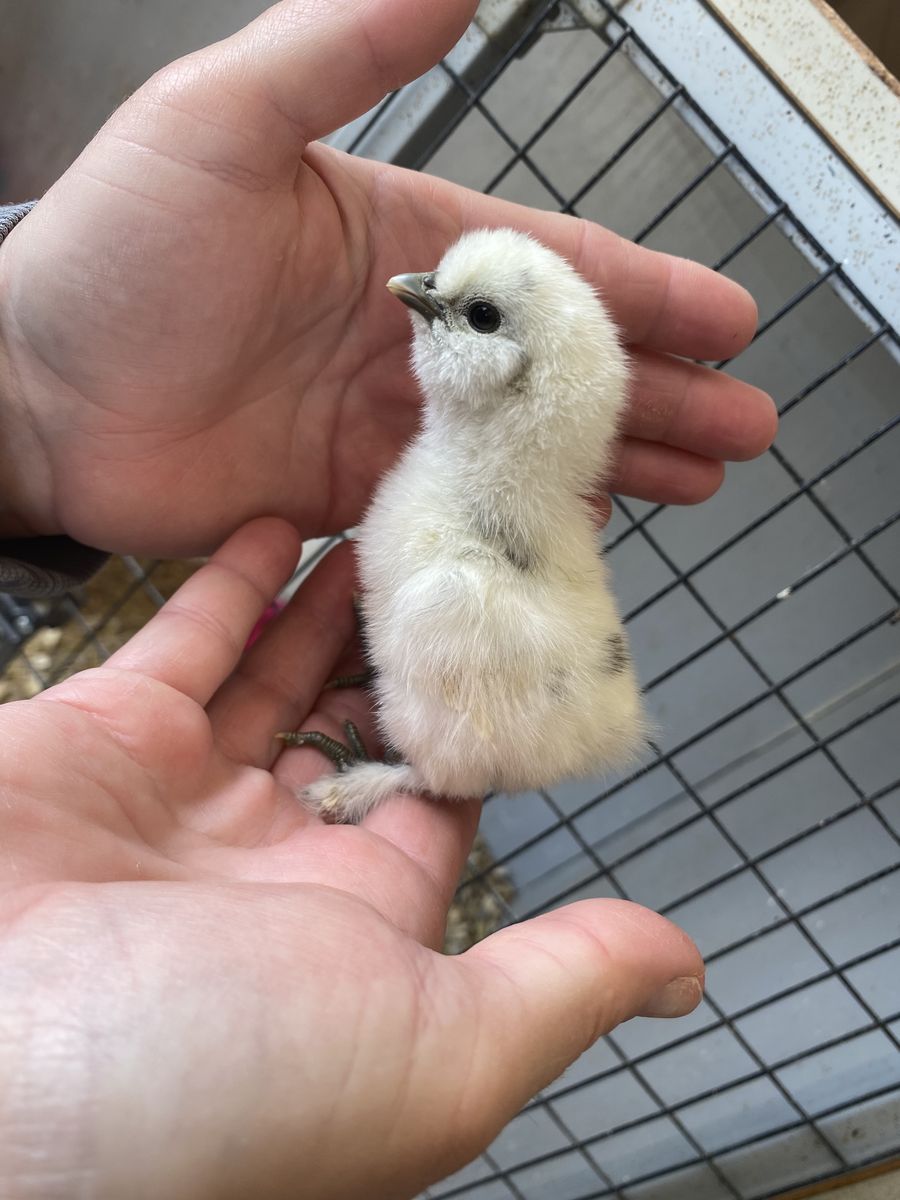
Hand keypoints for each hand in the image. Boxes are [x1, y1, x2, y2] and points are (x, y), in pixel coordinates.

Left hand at [0, 0, 774, 554]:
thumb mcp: (226, 120)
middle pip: (561, 372)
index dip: (647, 295)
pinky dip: (526, 518)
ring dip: (617, 462)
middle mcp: (407, 338)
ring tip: (699, 482)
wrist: (32, 394)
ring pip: (527, 447)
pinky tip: (589, 528)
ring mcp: (385, 425)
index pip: (551, 271)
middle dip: (660, 394)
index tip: (728, 320)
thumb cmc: (113, 252)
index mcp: (401, 245)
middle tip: (744, 426)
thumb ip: (344, 48)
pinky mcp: (351, 497)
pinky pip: (463, 510)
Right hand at [0, 518, 702, 1198]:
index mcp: (354, 924)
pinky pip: (182, 640)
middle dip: (412, 644)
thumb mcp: (433, 1048)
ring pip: (278, 671)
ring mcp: (181, 792)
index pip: (445, 798)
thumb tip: (682, 969)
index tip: (537, 631)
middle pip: (361, 720)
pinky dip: (235, 582)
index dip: (490, 718)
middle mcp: (269, 858)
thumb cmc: (211, 1094)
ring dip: (335, 601)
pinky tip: (286, 523)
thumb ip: (560, 984)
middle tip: (472, 549)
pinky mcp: (99, 736)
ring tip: (396, 521)